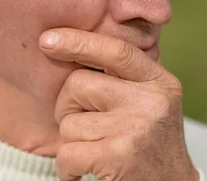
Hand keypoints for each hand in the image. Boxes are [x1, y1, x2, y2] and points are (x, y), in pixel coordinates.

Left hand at [39, 29, 198, 180]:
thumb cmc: (150, 145)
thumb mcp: (151, 102)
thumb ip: (126, 77)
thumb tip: (73, 44)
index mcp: (160, 81)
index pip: (115, 51)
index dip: (78, 41)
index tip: (47, 40)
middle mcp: (152, 101)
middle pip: (78, 83)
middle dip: (68, 106)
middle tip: (85, 127)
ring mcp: (136, 128)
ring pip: (70, 122)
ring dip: (72, 142)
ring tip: (96, 152)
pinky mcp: (119, 157)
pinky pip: (67, 153)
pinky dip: (67, 168)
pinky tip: (83, 172)